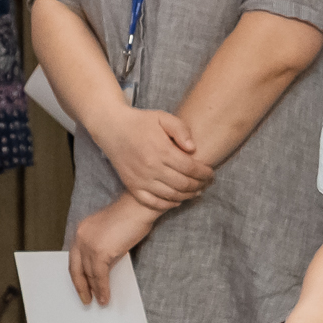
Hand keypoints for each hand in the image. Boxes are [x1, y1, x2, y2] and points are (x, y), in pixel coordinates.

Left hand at [68, 194, 158, 304]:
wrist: (139, 207)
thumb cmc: (130, 217)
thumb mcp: (110, 234)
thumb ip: (102, 250)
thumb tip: (102, 271)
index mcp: (82, 230)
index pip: (75, 257)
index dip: (78, 274)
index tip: (81, 286)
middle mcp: (81, 237)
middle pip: (76, 268)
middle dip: (81, 286)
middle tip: (85, 299)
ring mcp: (89, 244)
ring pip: (89, 274)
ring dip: (94, 290)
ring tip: (100, 302)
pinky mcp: (100, 252)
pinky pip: (99, 276)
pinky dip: (102, 289)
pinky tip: (105, 297)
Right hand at [92, 101, 212, 210]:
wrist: (112, 128)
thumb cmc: (141, 122)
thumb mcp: (163, 117)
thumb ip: (181, 129)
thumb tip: (193, 148)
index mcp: (161, 150)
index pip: (190, 168)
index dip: (204, 173)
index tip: (211, 173)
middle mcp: (151, 167)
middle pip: (183, 184)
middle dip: (199, 185)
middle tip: (206, 183)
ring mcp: (141, 179)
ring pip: (171, 195)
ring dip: (187, 196)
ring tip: (196, 191)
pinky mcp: (132, 185)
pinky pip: (152, 202)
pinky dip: (167, 205)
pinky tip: (177, 200)